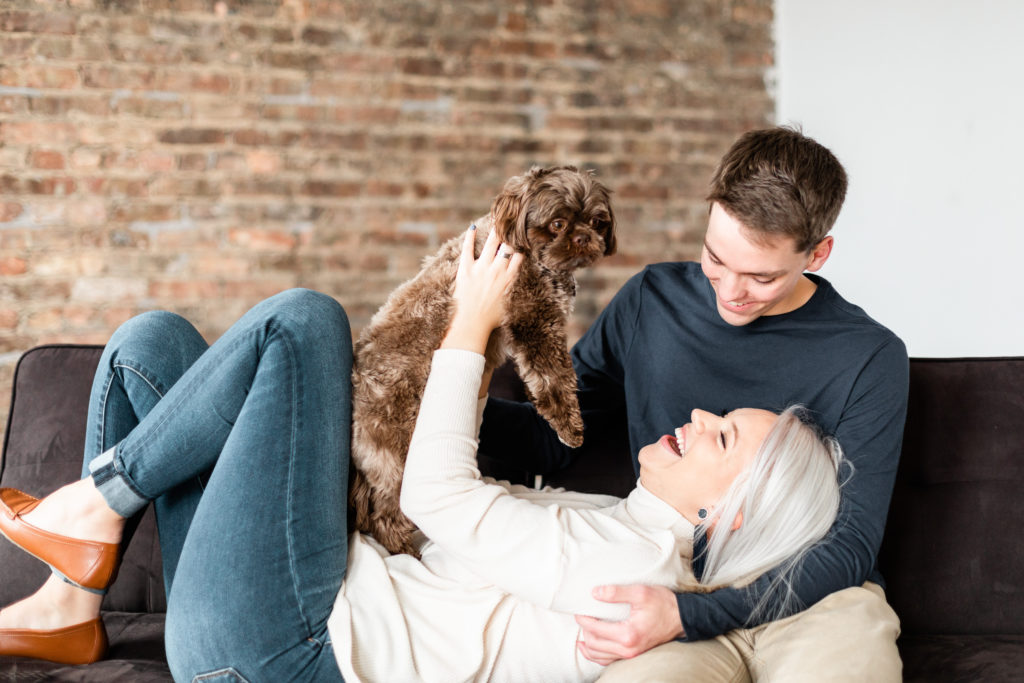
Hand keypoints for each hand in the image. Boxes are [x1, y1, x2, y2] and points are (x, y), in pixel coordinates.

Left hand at [441, 225, 522, 354]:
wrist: (472, 324)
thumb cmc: (491, 319)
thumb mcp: (509, 304)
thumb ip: (514, 291)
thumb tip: (525, 289)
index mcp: (509, 279)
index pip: (519, 256)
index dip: (521, 245)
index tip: (522, 237)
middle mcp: (497, 270)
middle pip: (507, 246)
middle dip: (510, 234)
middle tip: (512, 222)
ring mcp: (481, 268)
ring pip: (491, 244)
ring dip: (495, 231)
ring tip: (498, 220)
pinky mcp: (466, 269)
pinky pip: (468, 249)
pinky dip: (470, 237)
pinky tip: (472, 227)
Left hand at [574, 584, 683, 664]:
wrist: (682, 618)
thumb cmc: (663, 604)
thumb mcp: (640, 592)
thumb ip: (616, 593)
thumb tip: (595, 593)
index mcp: (628, 634)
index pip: (596, 630)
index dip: (584, 620)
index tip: (579, 610)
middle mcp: (628, 649)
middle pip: (595, 645)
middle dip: (584, 632)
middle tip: (581, 618)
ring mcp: (632, 654)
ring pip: (600, 656)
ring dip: (588, 646)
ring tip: (582, 634)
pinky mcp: (634, 654)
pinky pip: (610, 660)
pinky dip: (598, 654)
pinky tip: (593, 647)